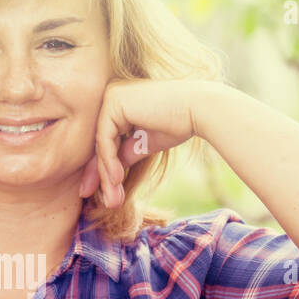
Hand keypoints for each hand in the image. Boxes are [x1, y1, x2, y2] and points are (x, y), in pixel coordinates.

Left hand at [80, 78, 208, 207]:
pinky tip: (117, 180)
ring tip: (114, 198)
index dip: (103, 170)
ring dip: (107, 174)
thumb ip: (124, 155)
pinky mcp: (112, 101)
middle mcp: (109, 96)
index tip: (104, 195)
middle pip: (100, 143)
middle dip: (101, 176)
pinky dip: (109, 161)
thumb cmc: (177, 124)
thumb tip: (108, 176)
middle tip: (106, 202)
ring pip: (101, 144)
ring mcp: (109, 97)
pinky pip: (105, 139)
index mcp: (117, 103)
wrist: (198, 110)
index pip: (105, 141)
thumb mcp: (143, 144)